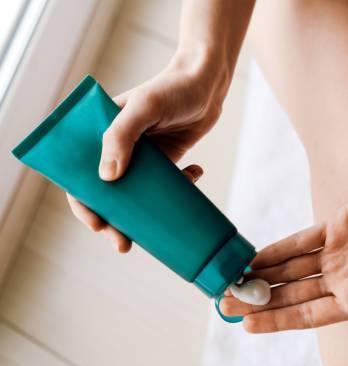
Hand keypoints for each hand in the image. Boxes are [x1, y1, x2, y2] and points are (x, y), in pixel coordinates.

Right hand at [67, 54, 230, 250]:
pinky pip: (167, 184)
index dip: (84, 202)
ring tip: (157, 230)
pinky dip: (180, 187)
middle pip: (109, 192)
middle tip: (123, 244)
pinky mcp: (169, 160)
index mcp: (103, 134)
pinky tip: (195, 174)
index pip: (82, 173)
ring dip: (144, 214)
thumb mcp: (145, 107)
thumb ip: (122, 136)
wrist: (208, 82)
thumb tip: (107, 178)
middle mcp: (121, 148)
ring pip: (138, 194)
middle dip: (114, 221)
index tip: (97, 225)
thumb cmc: (173, 88)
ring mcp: (145, 157)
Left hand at [220, 171, 347, 365]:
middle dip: (260, 299)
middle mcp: (342, 280)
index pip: (307, 316)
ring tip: (234, 281)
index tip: (247, 325)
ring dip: (263, 274)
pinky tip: (255, 255)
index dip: (277, 321)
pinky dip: (277, 248)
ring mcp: (336, 254)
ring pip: (291, 267)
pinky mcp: (334, 228)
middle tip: (226, 304)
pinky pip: (300, 240)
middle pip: (292, 293)